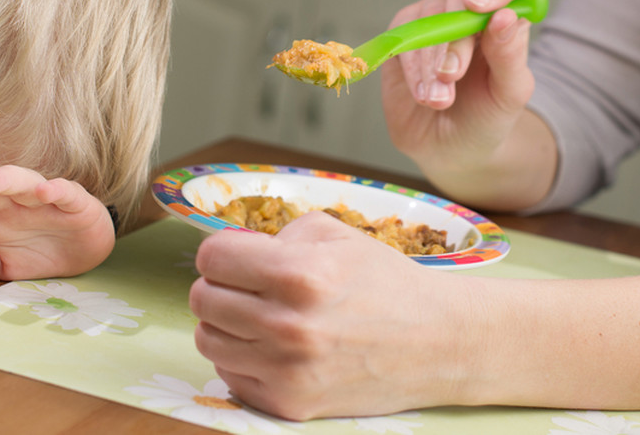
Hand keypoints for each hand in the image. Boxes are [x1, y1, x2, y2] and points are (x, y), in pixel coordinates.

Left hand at [0, 165, 115, 280]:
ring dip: (3, 180)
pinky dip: (54, 190)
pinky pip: (63, 192)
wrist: (84, 249)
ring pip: (19, 181)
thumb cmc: (38, 251)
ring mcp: (40, 198)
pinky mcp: (73, 200)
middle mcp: (10, 201)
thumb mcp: (5, 267)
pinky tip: (44, 192)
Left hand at [189, 212, 476, 419]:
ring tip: (258, 316)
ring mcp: (286, 370)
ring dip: (225, 323)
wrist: (437, 344)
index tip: (237, 257)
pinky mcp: (288, 404)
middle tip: (248, 286)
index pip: (211, 258)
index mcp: (299, 274)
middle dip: (221, 286)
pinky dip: (242, 357)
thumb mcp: (335, 235)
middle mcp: (288, 325)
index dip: (221, 253)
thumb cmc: (385, 283)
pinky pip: (229, 374)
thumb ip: (276, 235)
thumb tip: (232, 251)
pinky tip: (272, 347)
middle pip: (202, 299)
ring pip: (207, 339)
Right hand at [380, 0, 552, 206]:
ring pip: (428, 16)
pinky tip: (422, 94)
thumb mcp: (509, 94)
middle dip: (455, 40)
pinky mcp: (403, 35)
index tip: (482, 6)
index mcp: (508, 16)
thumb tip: (505, 16)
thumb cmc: (488, 117)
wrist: (451, 149)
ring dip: (430, 61)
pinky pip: (402, 35)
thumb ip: (511, 55)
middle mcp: (470, 9)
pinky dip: (411, 67)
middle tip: (452, 77)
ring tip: (438, 99)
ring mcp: (434, 19)